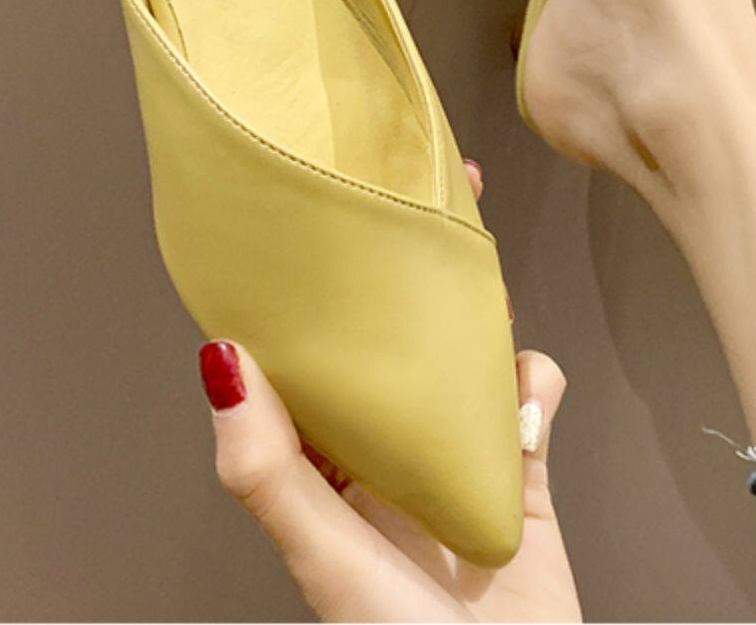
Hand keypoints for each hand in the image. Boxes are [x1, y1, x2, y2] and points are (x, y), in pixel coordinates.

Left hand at [197, 162, 580, 622]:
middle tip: (432, 198)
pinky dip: (536, 389)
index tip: (320, 209)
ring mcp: (451, 463)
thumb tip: (219, 361)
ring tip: (484, 276)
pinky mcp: (517, 483)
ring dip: (477, 316)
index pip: (302, 353)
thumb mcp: (324, 557)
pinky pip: (529, 408)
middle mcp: (380, 455)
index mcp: (317, 465)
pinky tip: (531, 402)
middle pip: (390, 339)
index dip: (305, 281)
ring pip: (461, 359)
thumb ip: (268, 469)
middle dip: (407, 271)